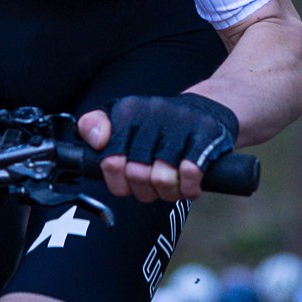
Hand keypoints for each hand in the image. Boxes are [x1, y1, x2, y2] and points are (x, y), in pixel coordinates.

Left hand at [79, 92, 238, 204]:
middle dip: (143, 189)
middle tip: (151, 185)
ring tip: (170, 185)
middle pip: (136, 174)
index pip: (110, 160)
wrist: (208, 110)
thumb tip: (97, 141)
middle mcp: (154, 112)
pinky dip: (188, 188)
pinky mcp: (207, 134)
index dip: (117, 180)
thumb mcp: (122, 120)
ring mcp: (182, 123)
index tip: (126, 180)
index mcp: (129, 111)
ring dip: (167, 192)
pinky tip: (188, 184)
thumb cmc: (159, 125)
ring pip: (162, 178)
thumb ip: (93, 127)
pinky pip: (190, 174)